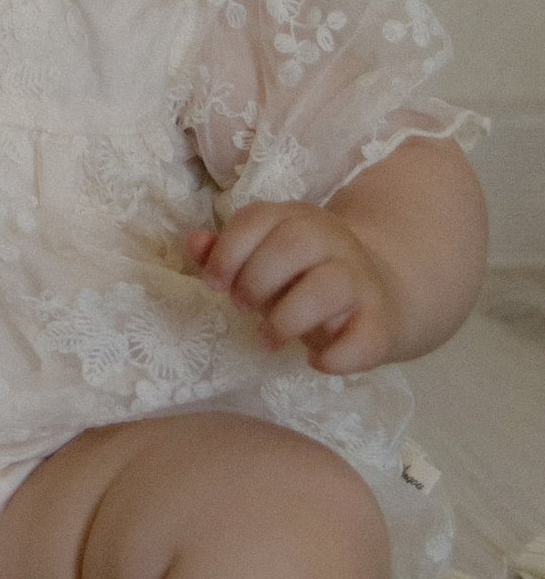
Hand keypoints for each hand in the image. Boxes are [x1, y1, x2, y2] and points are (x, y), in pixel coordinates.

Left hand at [185, 204, 399, 373]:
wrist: (383, 295)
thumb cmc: (307, 278)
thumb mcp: (265, 260)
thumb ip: (227, 252)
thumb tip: (194, 243)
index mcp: (299, 219)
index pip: (259, 218)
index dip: (229, 251)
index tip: (215, 284)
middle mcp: (335, 241)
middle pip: (295, 242)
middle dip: (256, 279)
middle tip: (241, 309)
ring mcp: (363, 280)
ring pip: (330, 285)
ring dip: (288, 318)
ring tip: (268, 339)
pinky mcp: (382, 323)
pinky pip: (363, 339)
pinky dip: (334, 356)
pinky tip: (314, 361)